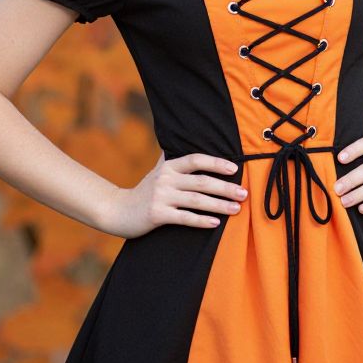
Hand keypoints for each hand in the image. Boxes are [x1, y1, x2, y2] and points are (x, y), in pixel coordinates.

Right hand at [98, 150, 247, 238]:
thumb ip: (170, 158)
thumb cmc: (143, 191)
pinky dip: (201, 220)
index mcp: (168, 166)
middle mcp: (165, 179)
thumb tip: (181, 139)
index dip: (216, 163)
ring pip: (196, 201)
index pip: (196, 160)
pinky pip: (184, 218)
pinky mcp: (157, 215)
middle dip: (225, 188)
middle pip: (201, 182)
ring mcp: (161, 197)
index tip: (235, 168)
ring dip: (219, 205)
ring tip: (236, 209)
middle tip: (244, 193)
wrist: (118, 210)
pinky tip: (216, 222)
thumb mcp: (156, 171)